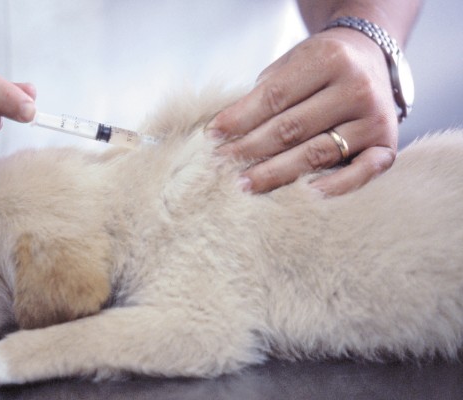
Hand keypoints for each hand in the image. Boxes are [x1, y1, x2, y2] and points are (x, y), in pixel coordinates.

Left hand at [206, 28, 398, 195]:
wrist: (370, 60)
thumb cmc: (320, 68)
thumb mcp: (292, 64)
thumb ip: (265, 93)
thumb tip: (225, 132)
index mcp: (328, 59)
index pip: (274, 96)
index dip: (239, 119)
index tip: (212, 136)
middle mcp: (356, 88)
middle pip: (291, 128)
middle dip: (250, 149)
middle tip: (220, 165)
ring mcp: (375, 119)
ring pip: (316, 154)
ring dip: (275, 173)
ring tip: (244, 184)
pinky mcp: (387, 146)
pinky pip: (360, 174)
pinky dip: (333, 187)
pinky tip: (303, 196)